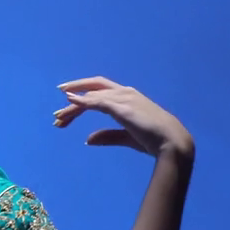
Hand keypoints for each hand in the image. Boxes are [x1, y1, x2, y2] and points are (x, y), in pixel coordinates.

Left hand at [53, 77, 194, 159]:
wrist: (171, 142)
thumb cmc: (154, 140)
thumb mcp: (127, 137)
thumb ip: (107, 136)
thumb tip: (87, 139)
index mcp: (129, 96)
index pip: (101, 91)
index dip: (83, 93)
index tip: (67, 100)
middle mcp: (125, 93)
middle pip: (93, 88)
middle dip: (74, 91)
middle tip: (57, 106)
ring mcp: (124, 98)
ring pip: (91, 97)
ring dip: (73, 107)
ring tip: (58, 118)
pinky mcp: (122, 107)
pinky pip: (97, 102)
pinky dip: (82, 101)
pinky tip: (70, 102)